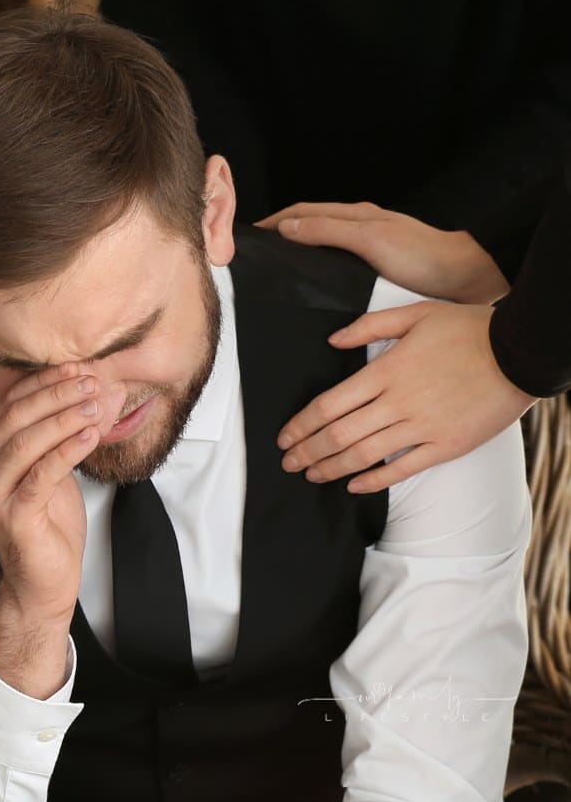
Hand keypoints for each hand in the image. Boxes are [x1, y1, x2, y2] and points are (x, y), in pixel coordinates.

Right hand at [0, 364, 112, 696]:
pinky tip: (89, 435)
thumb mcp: (45, 468)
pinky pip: (42, 475)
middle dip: (55, 395)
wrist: (41, 584)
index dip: (43, 382)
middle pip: (16, 418)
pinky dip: (67, 450)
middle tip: (90, 381)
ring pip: (26, 443)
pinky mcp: (14, 517)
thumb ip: (44, 431)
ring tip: (95, 404)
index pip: (9, 403)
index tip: (76, 367)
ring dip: (63, 418)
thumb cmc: (46, 524)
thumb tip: (61, 385)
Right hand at [257, 201, 508, 303]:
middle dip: (282, 233)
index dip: (274, 220)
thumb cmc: (424, 257)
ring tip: (280, 270)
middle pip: (312, 225)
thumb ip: (328, 230)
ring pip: (326, 245)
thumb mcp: (369, 239)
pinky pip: (341, 265)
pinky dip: (322, 269)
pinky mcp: (382, 270)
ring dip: (301, 252)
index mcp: (356, 215)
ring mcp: (373, 248)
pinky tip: (320, 288)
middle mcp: (362, 227)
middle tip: (256, 252)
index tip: (248, 232)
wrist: (470, 279)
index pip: (302, 211)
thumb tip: (287, 226)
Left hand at [276, 301, 536, 490]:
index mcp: (386, 370)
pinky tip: (354, 487)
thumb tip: (332, 340)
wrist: (518, 353)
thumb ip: (368, 326)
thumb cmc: (466, 329)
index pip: (329, 404)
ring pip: (364, 456)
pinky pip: (402, 469)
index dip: (301, 425)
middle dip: (308, 451)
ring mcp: (422, 427)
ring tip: (311, 475)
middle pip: (339, 434)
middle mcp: (398, 402)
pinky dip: (374, 481)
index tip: (284, 437)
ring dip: (332, 469)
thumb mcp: (415, 313)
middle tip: (288, 463)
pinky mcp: (445, 446)